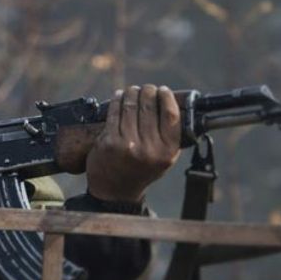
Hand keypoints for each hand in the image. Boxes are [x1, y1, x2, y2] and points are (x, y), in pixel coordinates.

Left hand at [86, 85, 180, 203]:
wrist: (116, 190)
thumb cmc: (142, 169)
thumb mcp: (164, 157)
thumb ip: (169, 134)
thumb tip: (169, 100)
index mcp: (167, 151)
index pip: (171, 114)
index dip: (167, 97)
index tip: (163, 90)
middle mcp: (149, 148)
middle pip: (150, 106)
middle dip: (148, 91)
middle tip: (146, 89)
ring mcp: (128, 144)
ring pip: (131, 105)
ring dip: (132, 93)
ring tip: (132, 91)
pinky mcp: (109, 142)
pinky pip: (114, 112)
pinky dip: (117, 100)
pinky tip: (120, 96)